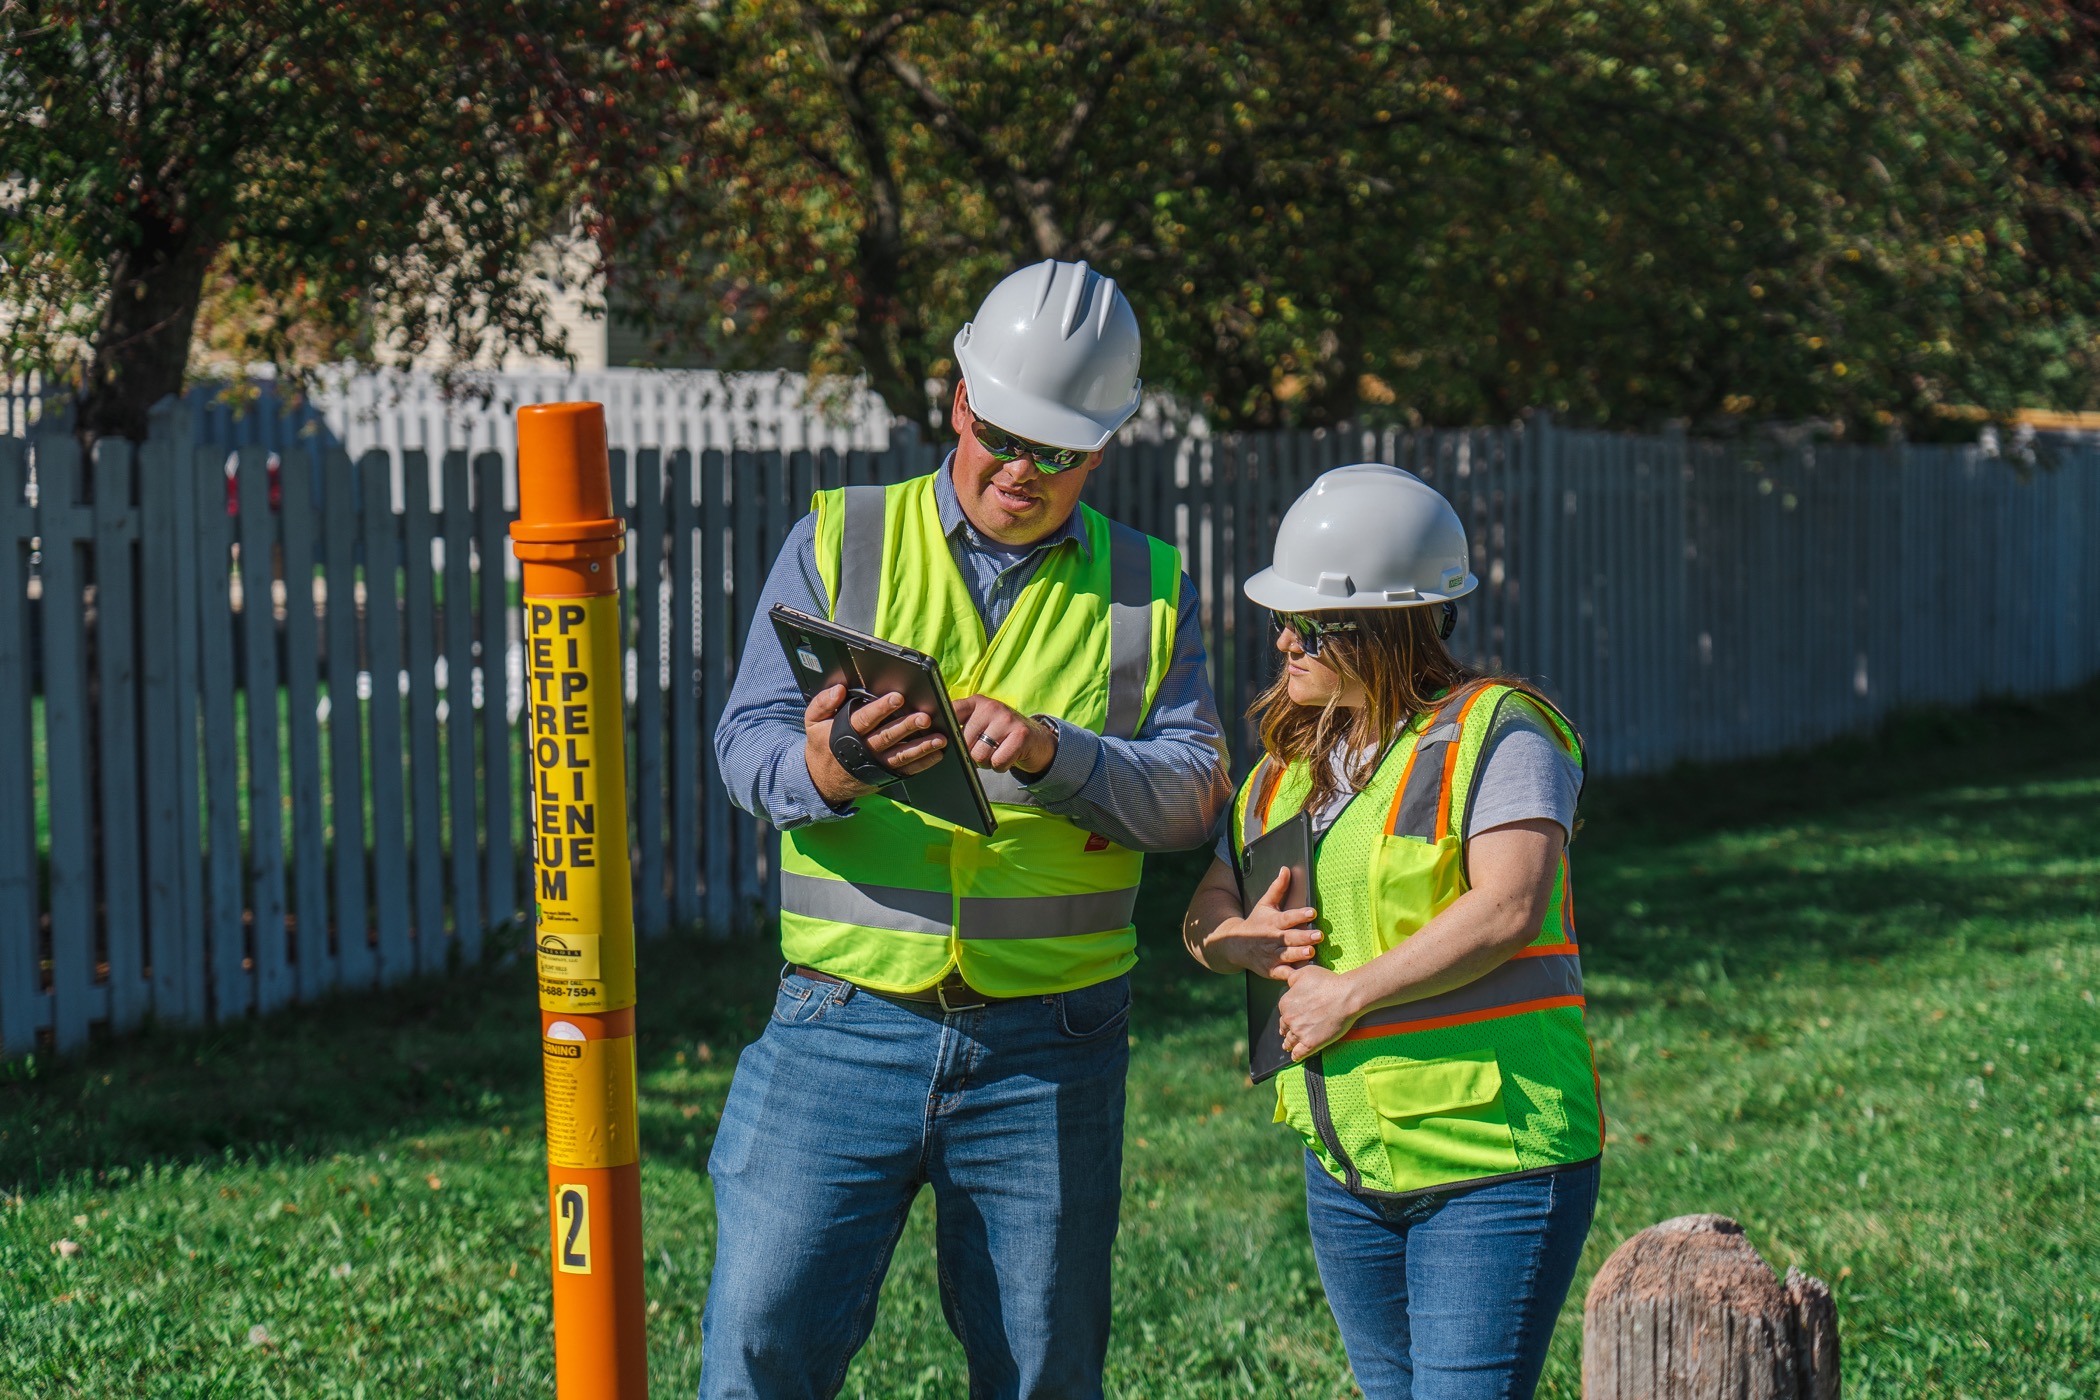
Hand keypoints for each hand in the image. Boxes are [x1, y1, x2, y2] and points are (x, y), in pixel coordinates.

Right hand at [804, 684, 946, 805]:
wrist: (822, 782)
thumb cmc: (822, 745)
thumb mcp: (813, 722)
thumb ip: (823, 703)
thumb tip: (838, 689)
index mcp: (845, 732)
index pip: (865, 718)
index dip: (882, 708)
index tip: (898, 697)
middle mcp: (863, 749)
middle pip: (888, 736)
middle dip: (907, 726)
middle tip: (924, 717)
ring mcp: (876, 765)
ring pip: (901, 755)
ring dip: (921, 746)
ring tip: (939, 738)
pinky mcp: (885, 775)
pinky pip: (906, 770)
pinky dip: (922, 763)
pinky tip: (937, 754)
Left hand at [952, 694, 1057, 774]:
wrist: (1037, 740)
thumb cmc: (1000, 735)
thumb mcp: (981, 723)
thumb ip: (960, 725)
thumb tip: (937, 740)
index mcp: (976, 702)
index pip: (951, 713)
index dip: (944, 730)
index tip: (943, 741)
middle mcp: (991, 707)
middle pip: (964, 743)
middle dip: (972, 754)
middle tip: (985, 749)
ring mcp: (1007, 719)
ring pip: (980, 755)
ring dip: (986, 762)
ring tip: (996, 752)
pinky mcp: (1021, 735)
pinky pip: (997, 761)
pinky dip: (1000, 766)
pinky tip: (1008, 756)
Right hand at [1201, 867, 1319, 977]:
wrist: (1235, 945)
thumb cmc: (1255, 923)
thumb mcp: (1265, 904)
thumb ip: (1278, 888)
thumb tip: (1286, 869)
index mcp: (1273, 922)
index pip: (1288, 917)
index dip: (1300, 915)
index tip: (1312, 912)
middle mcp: (1273, 939)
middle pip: (1290, 937)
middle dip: (1304, 936)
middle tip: (1318, 935)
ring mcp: (1272, 956)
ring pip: (1287, 955)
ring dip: (1299, 954)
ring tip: (1310, 952)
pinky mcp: (1271, 970)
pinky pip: (1283, 973)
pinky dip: (1291, 975)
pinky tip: (1302, 976)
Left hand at [1277, 964, 1362, 1061]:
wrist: (1345, 996)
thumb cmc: (1328, 982)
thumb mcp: (1304, 973)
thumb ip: (1290, 977)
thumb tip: (1286, 980)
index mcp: (1285, 1003)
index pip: (1283, 1012)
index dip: (1288, 1014)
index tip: (1291, 1017)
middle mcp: (1289, 1019)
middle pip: (1284, 1027)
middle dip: (1287, 1030)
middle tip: (1287, 1033)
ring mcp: (1299, 1032)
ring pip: (1290, 1041)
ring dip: (1289, 1044)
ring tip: (1288, 1047)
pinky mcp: (1310, 1043)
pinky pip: (1299, 1053)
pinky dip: (1296, 1055)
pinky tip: (1296, 1056)